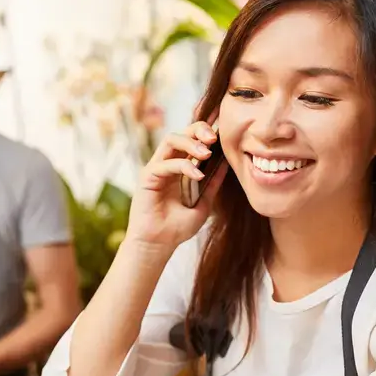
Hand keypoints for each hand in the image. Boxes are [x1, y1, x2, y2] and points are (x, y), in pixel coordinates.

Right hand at [126, 120, 228, 249]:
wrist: (159, 245)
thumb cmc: (177, 227)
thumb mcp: (204, 203)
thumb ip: (213, 184)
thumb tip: (228, 163)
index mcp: (179, 168)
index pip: (191, 140)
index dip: (206, 132)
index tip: (223, 135)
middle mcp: (166, 164)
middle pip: (180, 132)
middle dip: (198, 130)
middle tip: (214, 139)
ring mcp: (156, 169)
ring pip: (170, 140)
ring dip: (190, 143)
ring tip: (206, 154)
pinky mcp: (147, 177)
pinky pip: (165, 163)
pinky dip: (183, 166)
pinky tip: (197, 176)